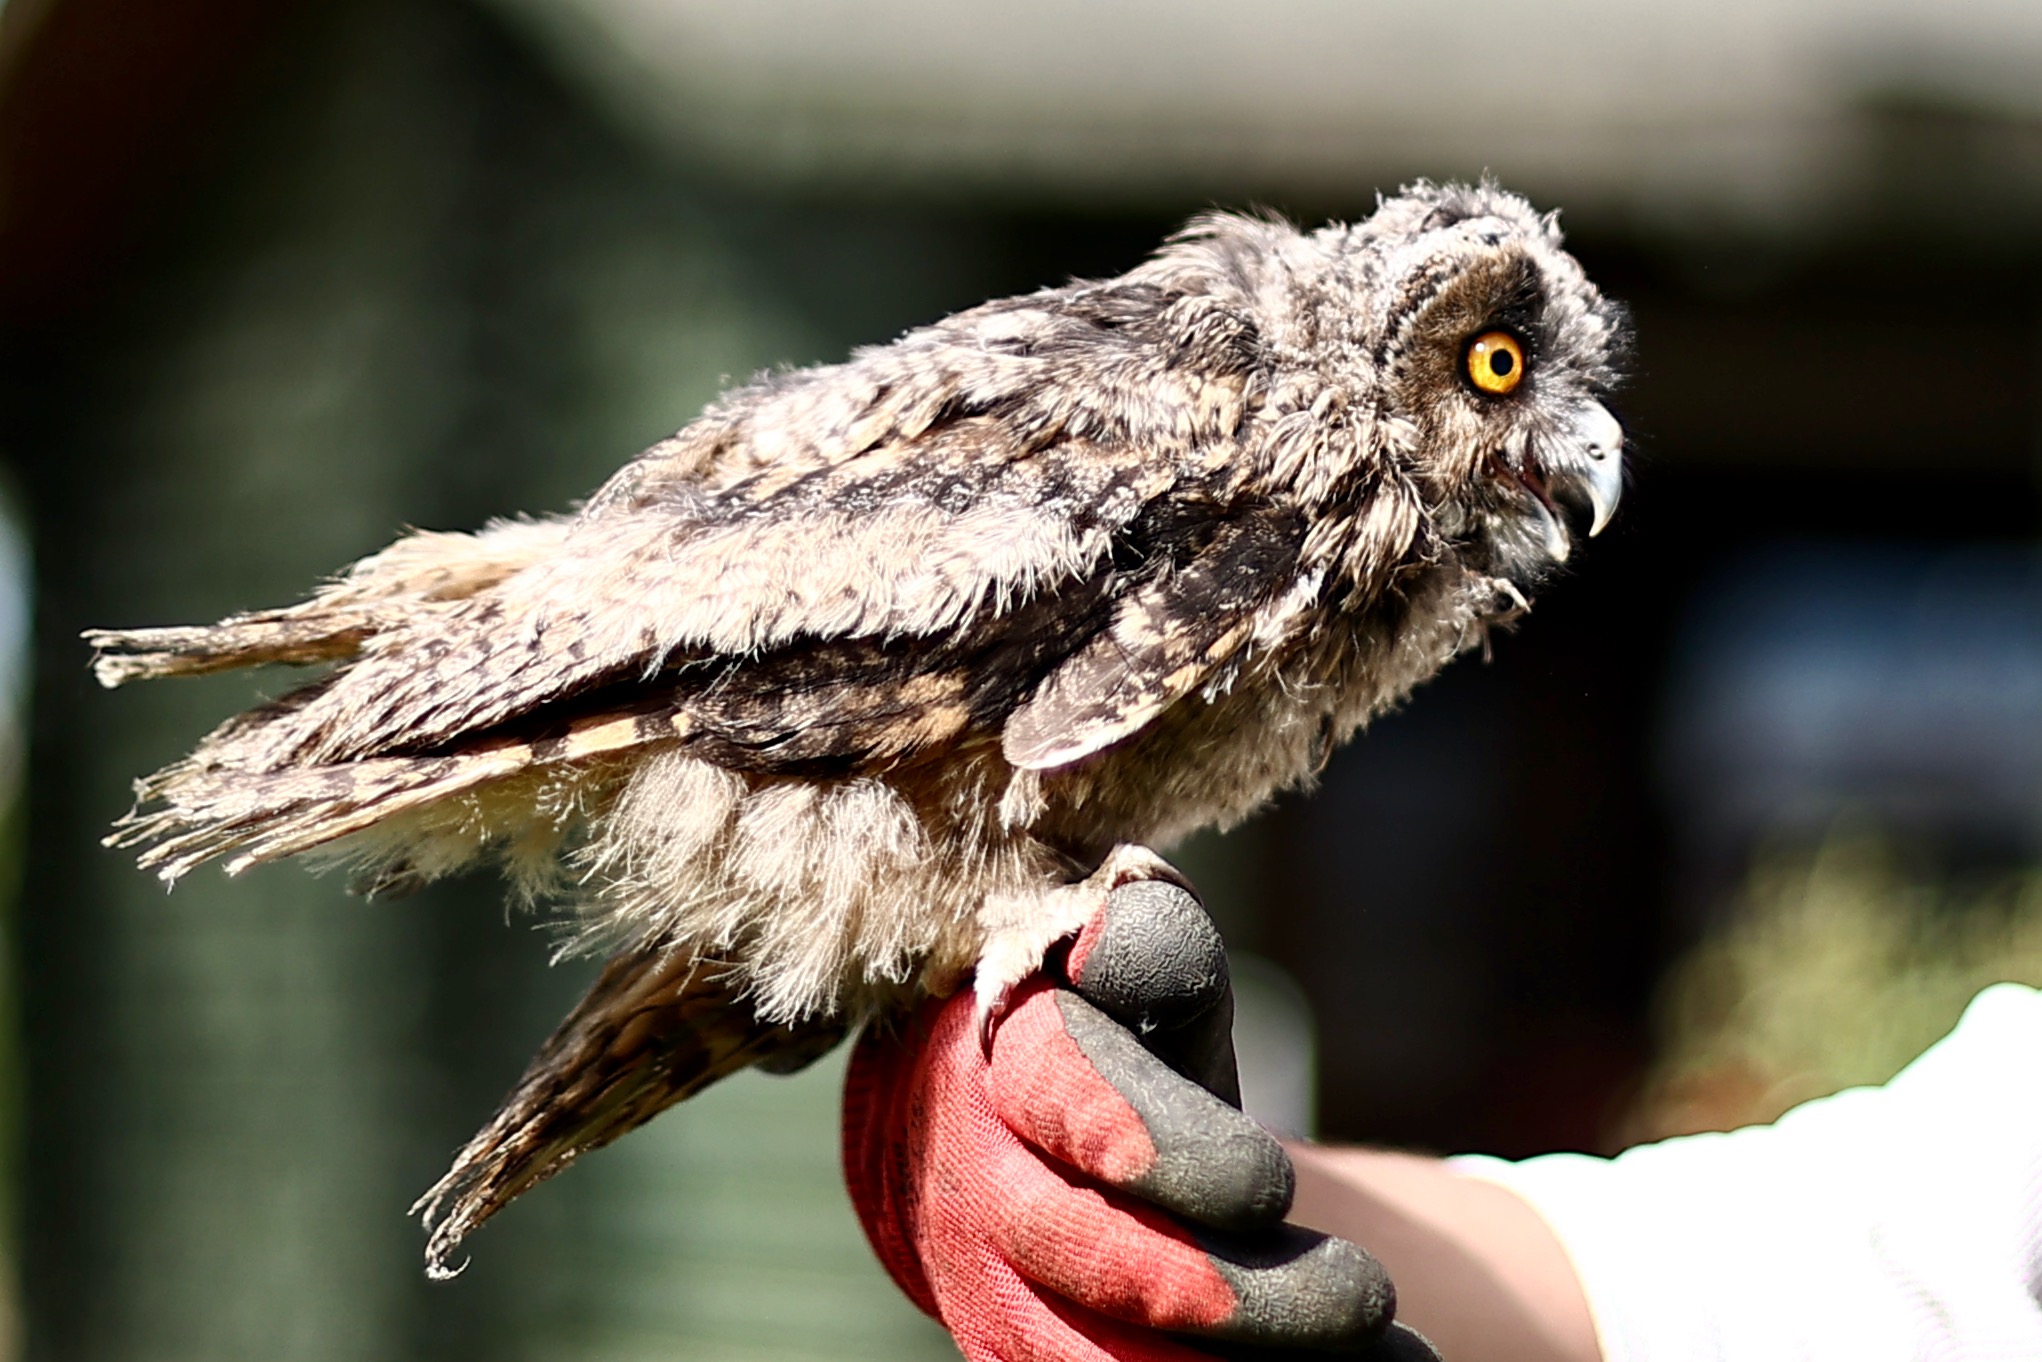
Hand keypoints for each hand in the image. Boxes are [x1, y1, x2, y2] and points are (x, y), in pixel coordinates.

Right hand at [842, 880, 1439, 1360]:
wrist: (1010, 1132)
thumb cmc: (1111, 1031)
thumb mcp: (1138, 973)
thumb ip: (1150, 948)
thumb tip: (1117, 942)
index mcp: (996, 1056)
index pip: (1057, 1091)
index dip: (1156, 1141)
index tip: (1269, 1185)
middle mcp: (971, 1181)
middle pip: (1078, 1252)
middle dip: (1223, 1292)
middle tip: (1366, 1298)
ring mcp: (987, 1288)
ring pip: (1082, 1359)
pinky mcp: (1019, 1357)